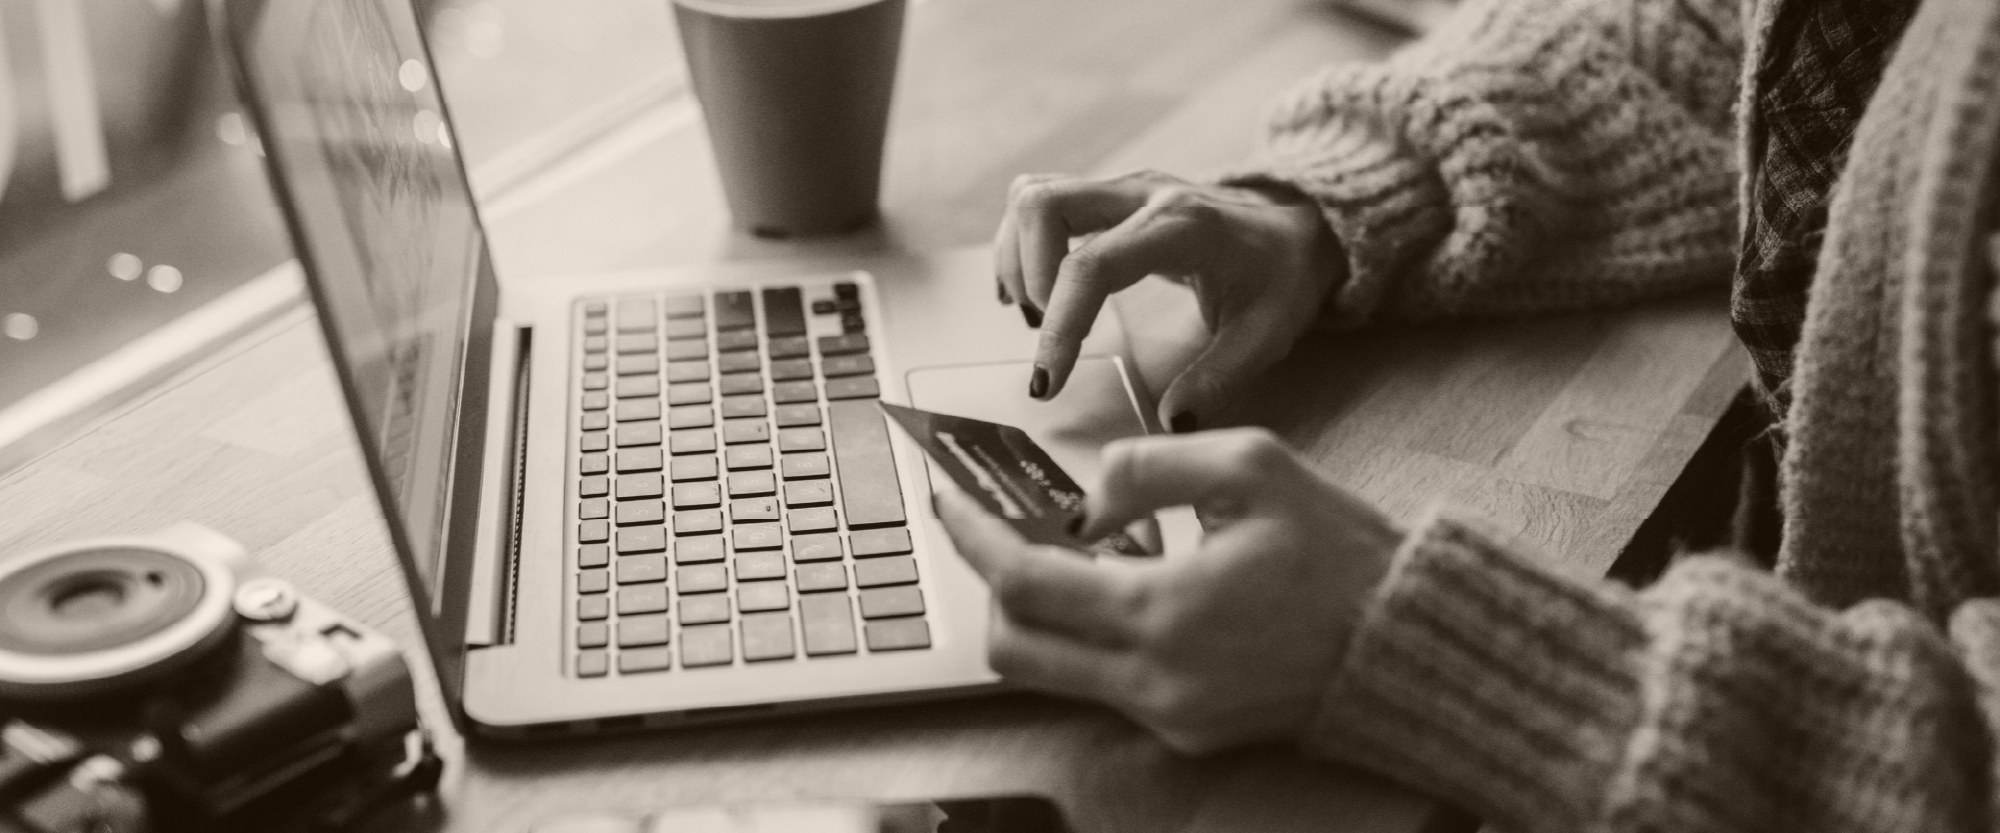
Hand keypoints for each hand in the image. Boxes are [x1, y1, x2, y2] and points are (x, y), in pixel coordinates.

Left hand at [934, 428, 1401, 753]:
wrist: (1407, 643)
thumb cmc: (1340, 551)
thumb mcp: (1253, 466)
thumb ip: (1150, 467)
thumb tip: (1085, 500)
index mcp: (1164, 611)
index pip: (1023, 582)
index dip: (972, 537)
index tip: (948, 500)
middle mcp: (1154, 679)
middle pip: (1012, 647)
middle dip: (991, 585)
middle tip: (1001, 531)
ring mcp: (1168, 715)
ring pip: (1051, 673)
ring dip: (1040, 614)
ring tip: (1074, 554)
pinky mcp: (1187, 732)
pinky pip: (1104, 686)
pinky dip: (1092, 636)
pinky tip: (1130, 588)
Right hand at [993, 170, 1342, 430]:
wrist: (1296, 226)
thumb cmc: (1280, 277)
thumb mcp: (1267, 335)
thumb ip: (1219, 379)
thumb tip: (1171, 422)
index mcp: (1182, 228)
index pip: (1093, 265)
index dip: (1061, 324)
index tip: (1047, 381)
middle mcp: (1143, 195)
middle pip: (1044, 205)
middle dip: (1027, 276)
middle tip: (1046, 332)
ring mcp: (1122, 188)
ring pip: (1034, 195)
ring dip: (1018, 257)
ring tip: (1039, 314)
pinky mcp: (1108, 194)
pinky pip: (1042, 200)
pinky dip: (1022, 243)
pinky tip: (1033, 290)